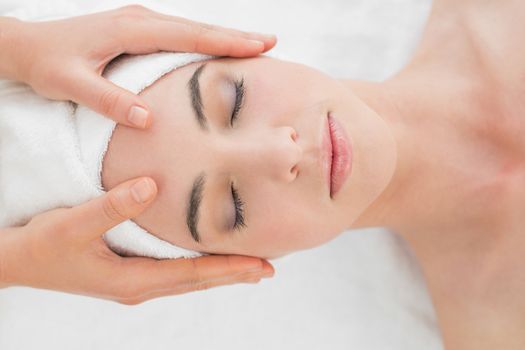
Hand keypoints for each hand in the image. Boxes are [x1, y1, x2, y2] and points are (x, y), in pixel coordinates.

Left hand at [0, 5, 275, 127]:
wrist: (28, 46)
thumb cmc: (48, 64)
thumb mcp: (70, 84)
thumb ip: (108, 101)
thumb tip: (148, 119)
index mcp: (130, 30)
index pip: (188, 36)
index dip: (225, 41)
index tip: (259, 45)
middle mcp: (140, 20)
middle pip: (198, 29)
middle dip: (236, 36)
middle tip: (271, 43)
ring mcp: (140, 23)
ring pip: (191, 31)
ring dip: (223, 38)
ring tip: (254, 48)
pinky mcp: (138, 31)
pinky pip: (179, 36)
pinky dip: (204, 43)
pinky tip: (217, 52)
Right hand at [0, 177, 273, 303]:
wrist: (17, 261)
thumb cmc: (43, 246)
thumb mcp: (73, 224)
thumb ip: (112, 206)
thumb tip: (150, 186)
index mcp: (134, 280)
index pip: (194, 275)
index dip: (229, 268)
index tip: (261, 266)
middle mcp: (140, 285)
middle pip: (198, 281)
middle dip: (234, 274)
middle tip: (268, 269)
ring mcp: (135, 281)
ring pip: (189, 279)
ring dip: (220, 272)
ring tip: (249, 267)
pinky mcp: (129, 272)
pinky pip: (175, 272)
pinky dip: (199, 267)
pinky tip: (208, 259)